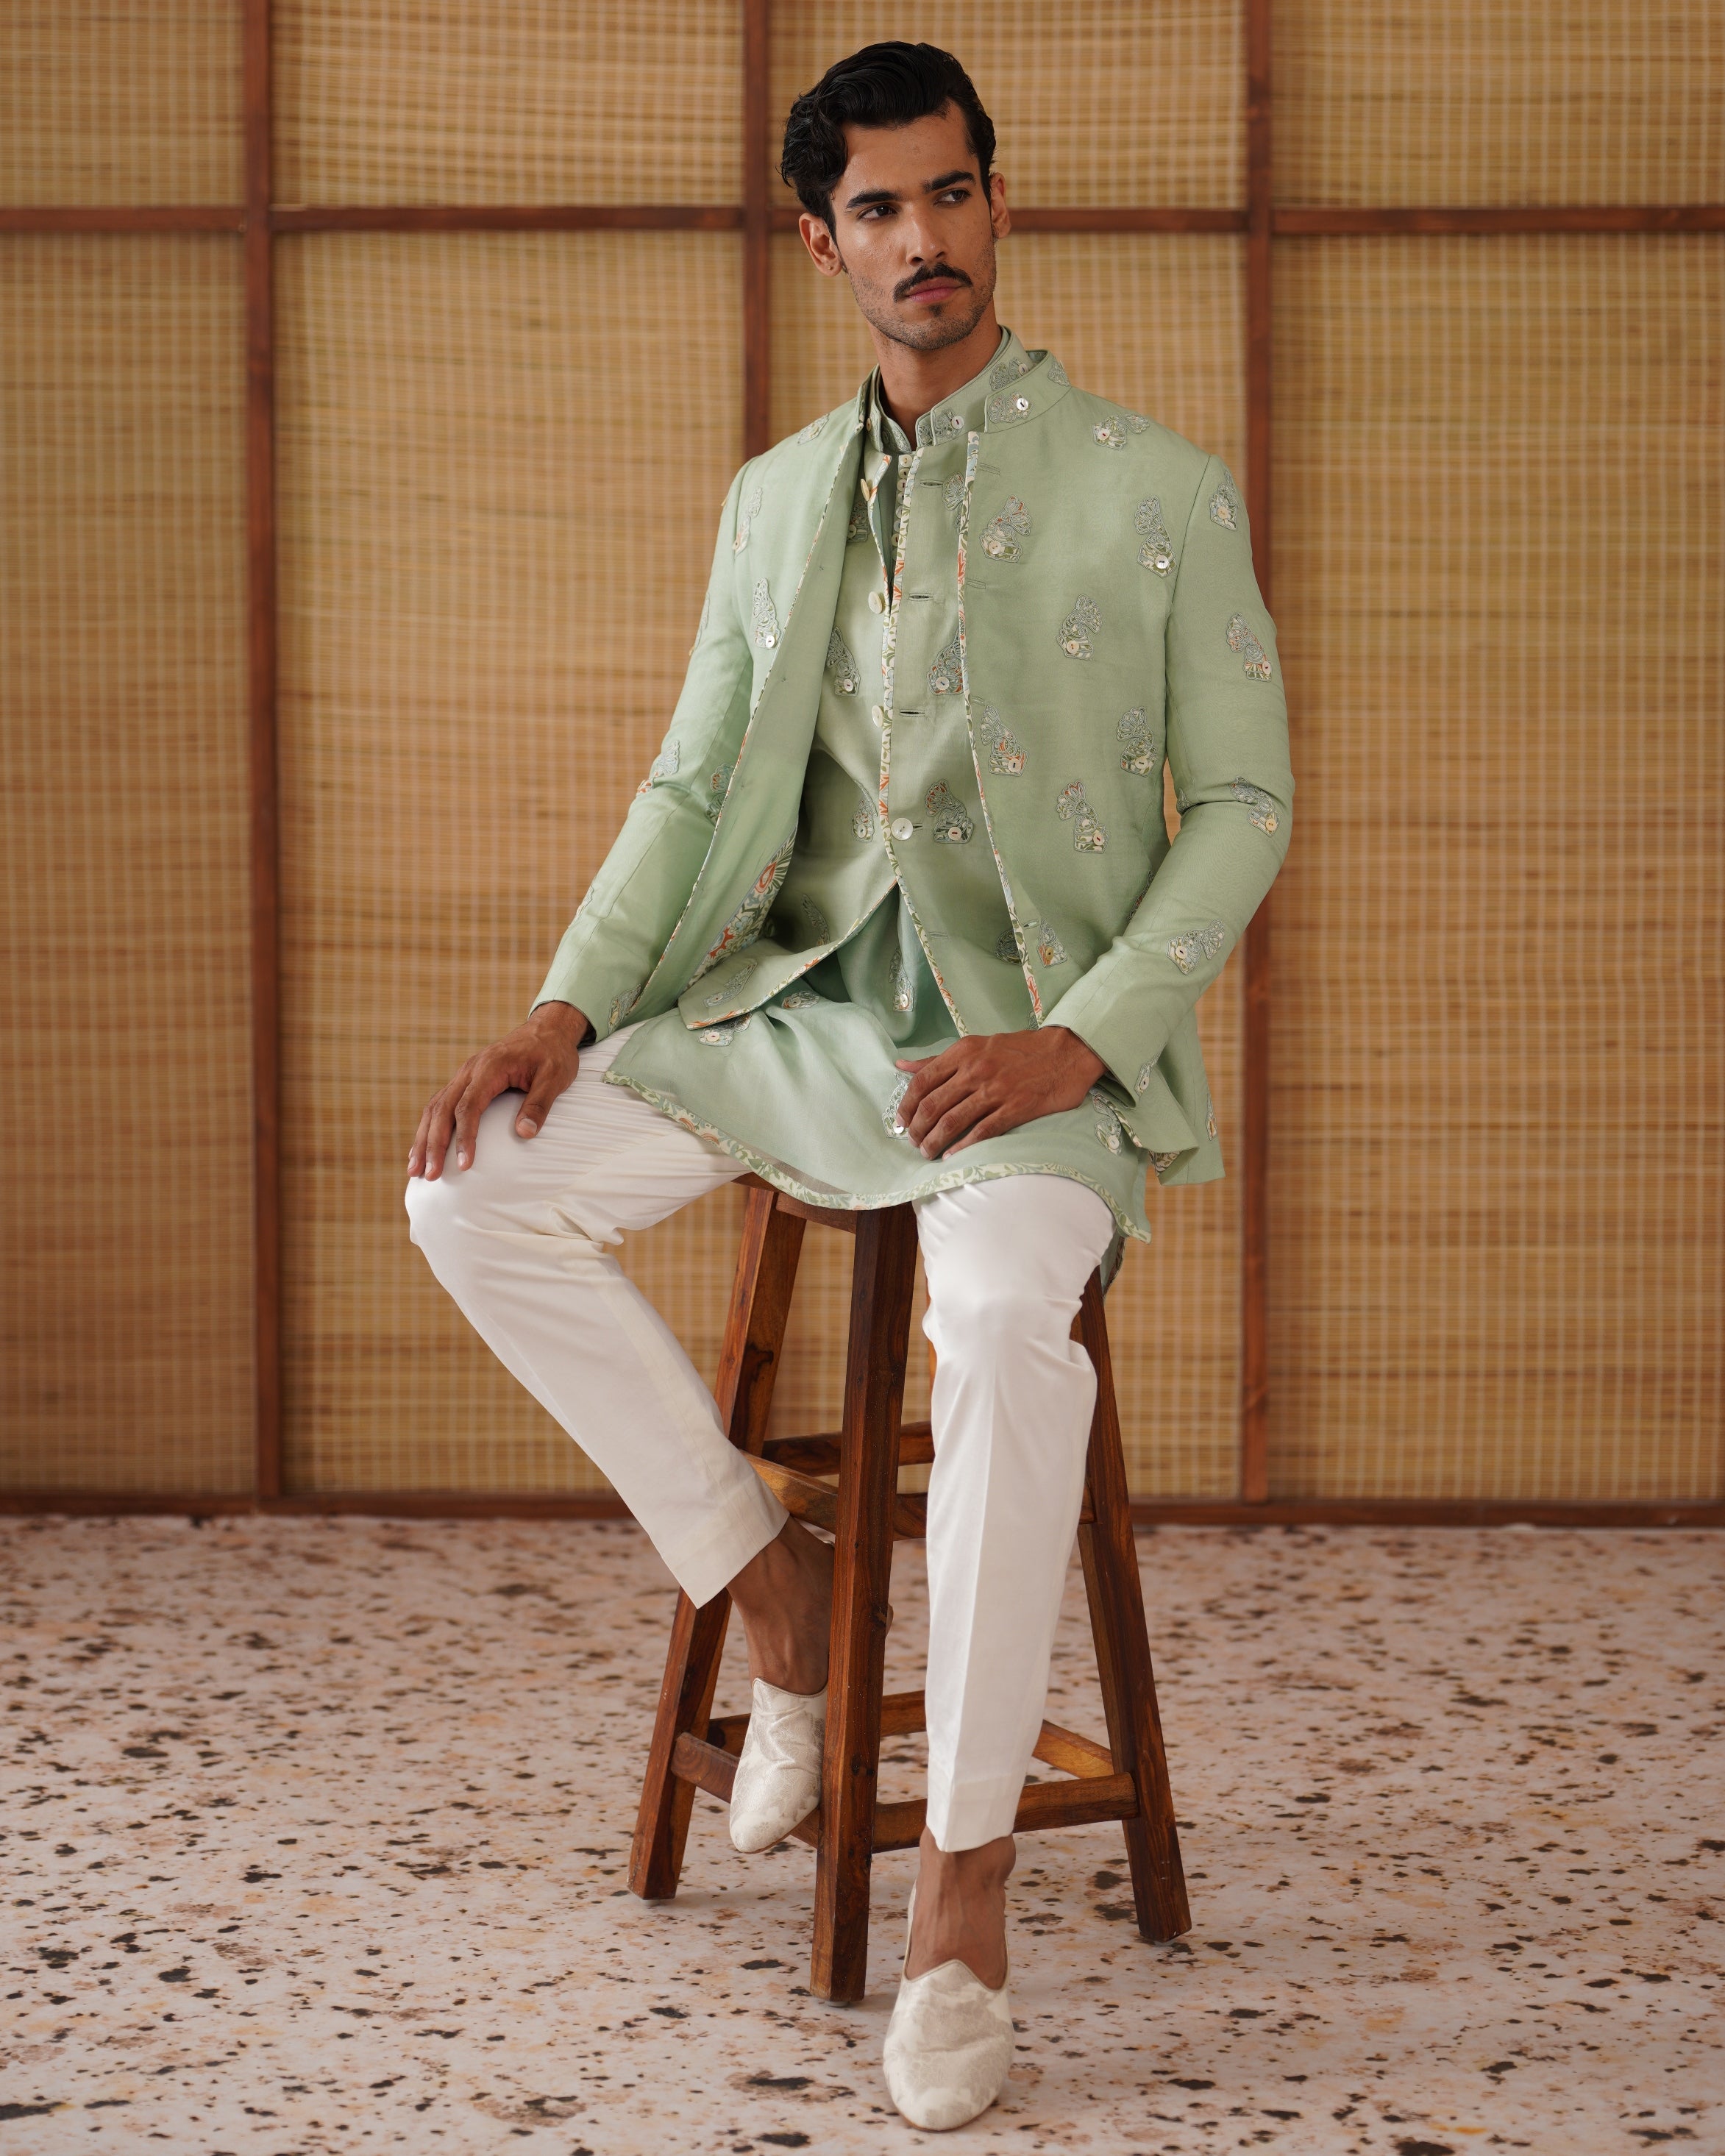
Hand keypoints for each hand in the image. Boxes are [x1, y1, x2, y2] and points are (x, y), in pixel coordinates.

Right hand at [408, 1001, 589, 1179]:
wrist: (547, 1029)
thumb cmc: (553, 1054)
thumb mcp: (555, 1077)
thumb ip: (540, 1104)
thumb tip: (525, 1134)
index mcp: (490, 1068)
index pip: (468, 1106)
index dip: (464, 1137)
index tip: (464, 1165)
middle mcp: (469, 1070)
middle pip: (442, 1110)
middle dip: (433, 1145)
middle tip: (430, 1176)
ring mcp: (464, 1075)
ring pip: (434, 1108)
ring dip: (423, 1139)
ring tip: (416, 1170)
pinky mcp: (465, 1081)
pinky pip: (440, 1104)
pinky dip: (428, 1127)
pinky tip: (423, 1148)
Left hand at [894, 1026, 1106, 1158]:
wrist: (1067, 1052)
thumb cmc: (1020, 1049)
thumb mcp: (976, 1045)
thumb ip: (938, 1060)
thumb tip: (901, 1067)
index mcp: (963, 1052)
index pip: (922, 1082)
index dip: (906, 1106)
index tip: (901, 1122)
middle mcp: (975, 1070)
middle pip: (932, 1106)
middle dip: (917, 1130)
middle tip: (913, 1143)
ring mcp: (996, 1090)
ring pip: (952, 1122)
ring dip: (934, 1142)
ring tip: (927, 1153)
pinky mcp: (1015, 1108)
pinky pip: (981, 1132)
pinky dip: (962, 1147)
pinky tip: (952, 1156)